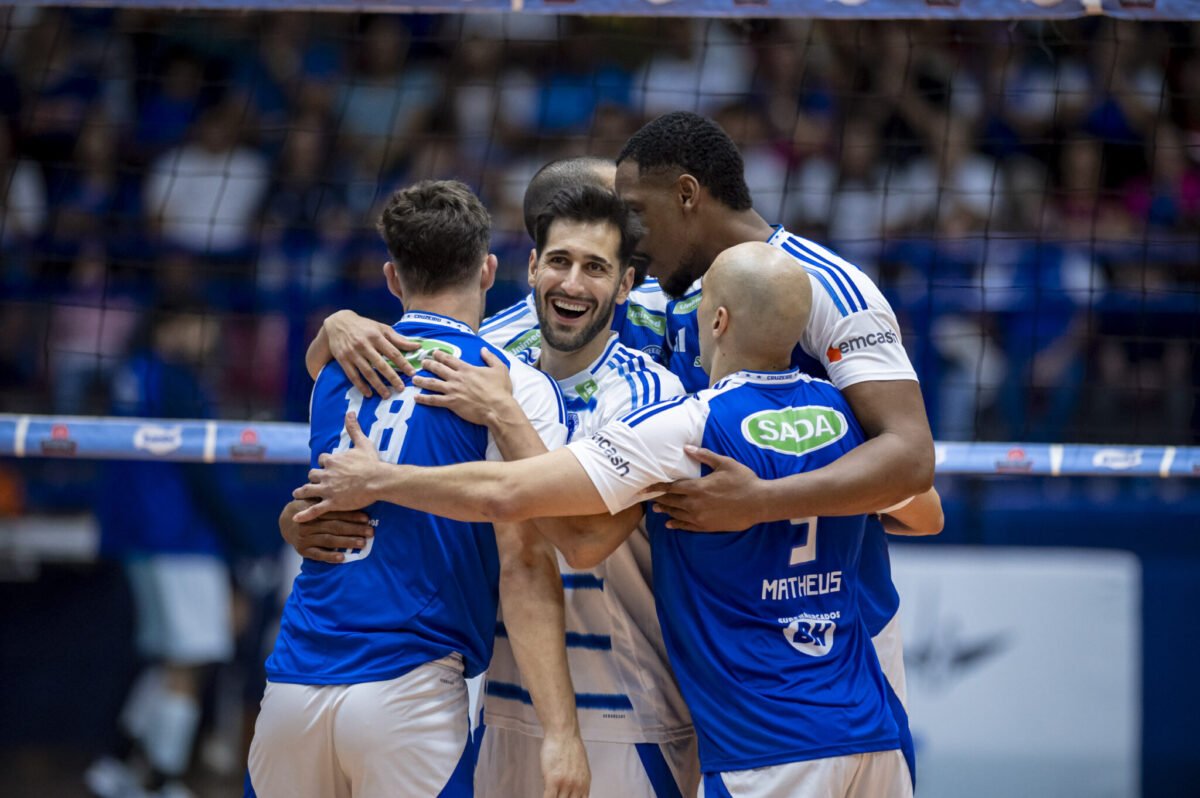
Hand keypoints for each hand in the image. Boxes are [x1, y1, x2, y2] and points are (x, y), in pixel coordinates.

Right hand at [279, 498, 372, 563]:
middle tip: (370, 532)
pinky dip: (330, 556)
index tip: (367, 518)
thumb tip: (353, 492)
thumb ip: (327, 498)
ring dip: (346, 542)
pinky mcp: (303, 550)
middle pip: (335, 527)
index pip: (335, 513)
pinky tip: (342, 558)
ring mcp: (305, 538)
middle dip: (354, 529)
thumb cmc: (306, 508)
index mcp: (313, 510)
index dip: (351, 515)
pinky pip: (318, 554)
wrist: (284, 521)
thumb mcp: (313, 500)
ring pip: (329, 540)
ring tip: (362, 543)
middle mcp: (309, 524)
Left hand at [293, 412, 388, 520]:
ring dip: (302, 491)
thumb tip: (349, 412)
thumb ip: (353, 428)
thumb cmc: (372, 462)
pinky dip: (304, 514)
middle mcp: (326, 474)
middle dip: (314, 477)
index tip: (327, 466)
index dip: (324, 463)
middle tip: (315, 481)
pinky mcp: (332, 502)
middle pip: (312, 474)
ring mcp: (328, 489)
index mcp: (332, 460)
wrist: (378, 479)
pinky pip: (314, 509)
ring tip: (297, 494)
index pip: (322, 459)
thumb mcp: (362, 443)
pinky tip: (296, 518)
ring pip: (308, 489)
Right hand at [325, 310, 417, 397]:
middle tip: (401, 389)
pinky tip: (368, 394)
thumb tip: (417, 346)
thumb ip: (399, 339)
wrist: (338, 323)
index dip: (403, 364)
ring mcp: (353, 353)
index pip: (393, 353)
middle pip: (381, 364)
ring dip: (377, 385)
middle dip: (392, 378)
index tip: (412, 374)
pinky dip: (361, 386)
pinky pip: (353, 375)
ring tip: (387, 395)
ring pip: (367, 372)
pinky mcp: (343, 360)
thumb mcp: (381, 328)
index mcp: (376, 336)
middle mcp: (364, 345)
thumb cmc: (364, 326)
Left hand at [413, 348, 515, 426]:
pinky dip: (424, 399)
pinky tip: (416, 398)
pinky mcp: (452, 403)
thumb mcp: (500, 368)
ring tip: (414, 379)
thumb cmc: (500, 389)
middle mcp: (457, 378)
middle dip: (428, 364)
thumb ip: (490, 357)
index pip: (449, 359)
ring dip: (422, 380)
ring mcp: (453, 390)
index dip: (440, 355)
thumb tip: (483, 350)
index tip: (433, 352)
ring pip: (432, 383)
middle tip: (422, 363)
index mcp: (467, 369)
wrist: (498, 408)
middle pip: (438, 369)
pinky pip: (434, 400)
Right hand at [539, 731, 589, 797]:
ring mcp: (565, 784)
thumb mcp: (580, 768)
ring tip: (549, 794)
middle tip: (556, 795)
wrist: (563, 733)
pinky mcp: (553, 781)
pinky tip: (544, 796)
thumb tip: (569, 792)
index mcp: (585, 784)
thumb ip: (576, 782)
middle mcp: (577, 786)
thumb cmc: (569, 746)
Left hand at [650, 446, 767, 531]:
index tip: (645, 487)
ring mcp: (700, 517)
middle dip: (659, 499)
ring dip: (666, 511)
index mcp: (697, 487)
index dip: (657, 487)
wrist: (758, 503)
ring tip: (657, 509)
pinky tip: (670, 524)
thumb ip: (704, 456)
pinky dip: (677, 524)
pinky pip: (687, 526)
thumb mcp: (725, 463)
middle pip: (671, 501)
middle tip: (647, 498)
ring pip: (677, 514)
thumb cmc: (743, 480)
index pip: (671, 487)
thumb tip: (687, 448)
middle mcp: (695, 504)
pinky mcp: (707, 526)